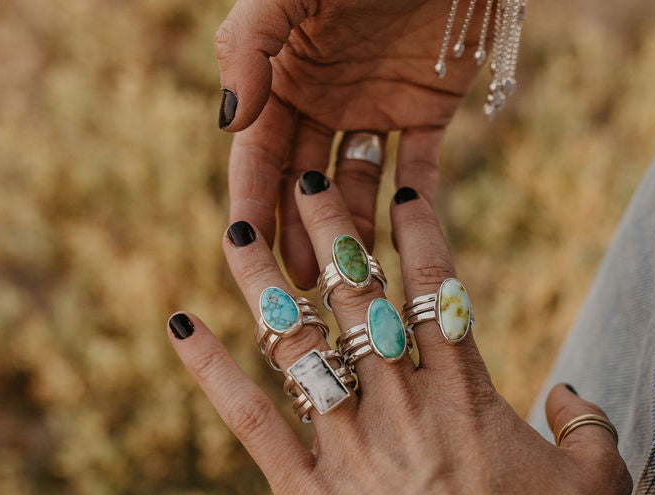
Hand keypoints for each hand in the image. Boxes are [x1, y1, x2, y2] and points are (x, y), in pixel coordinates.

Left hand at [167, 174, 630, 494]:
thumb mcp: (597, 483)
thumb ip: (590, 424)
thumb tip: (572, 390)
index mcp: (464, 390)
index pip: (435, 288)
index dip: (417, 230)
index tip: (401, 188)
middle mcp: (399, 400)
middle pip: (356, 295)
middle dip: (331, 229)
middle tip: (304, 177)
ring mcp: (349, 443)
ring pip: (296, 342)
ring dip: (263, 281)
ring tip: (235, 229)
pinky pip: (249, 421)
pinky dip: (211, 372)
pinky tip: (181, 326)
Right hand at [215, 0, 482, 288]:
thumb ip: (251, 49)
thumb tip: (227, 123)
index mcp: (283, 73)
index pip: (260, 149)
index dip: (253, 197)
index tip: (246, 247)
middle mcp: (324, 96)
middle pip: (304, 178)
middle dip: (300, 229)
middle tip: (300, 284)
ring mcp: (375, 105)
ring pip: (356, 182)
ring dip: (350, 228)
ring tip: (347, 277)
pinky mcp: (428, 108)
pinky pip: (418, 165)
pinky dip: (412, 202)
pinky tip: (400, 240)